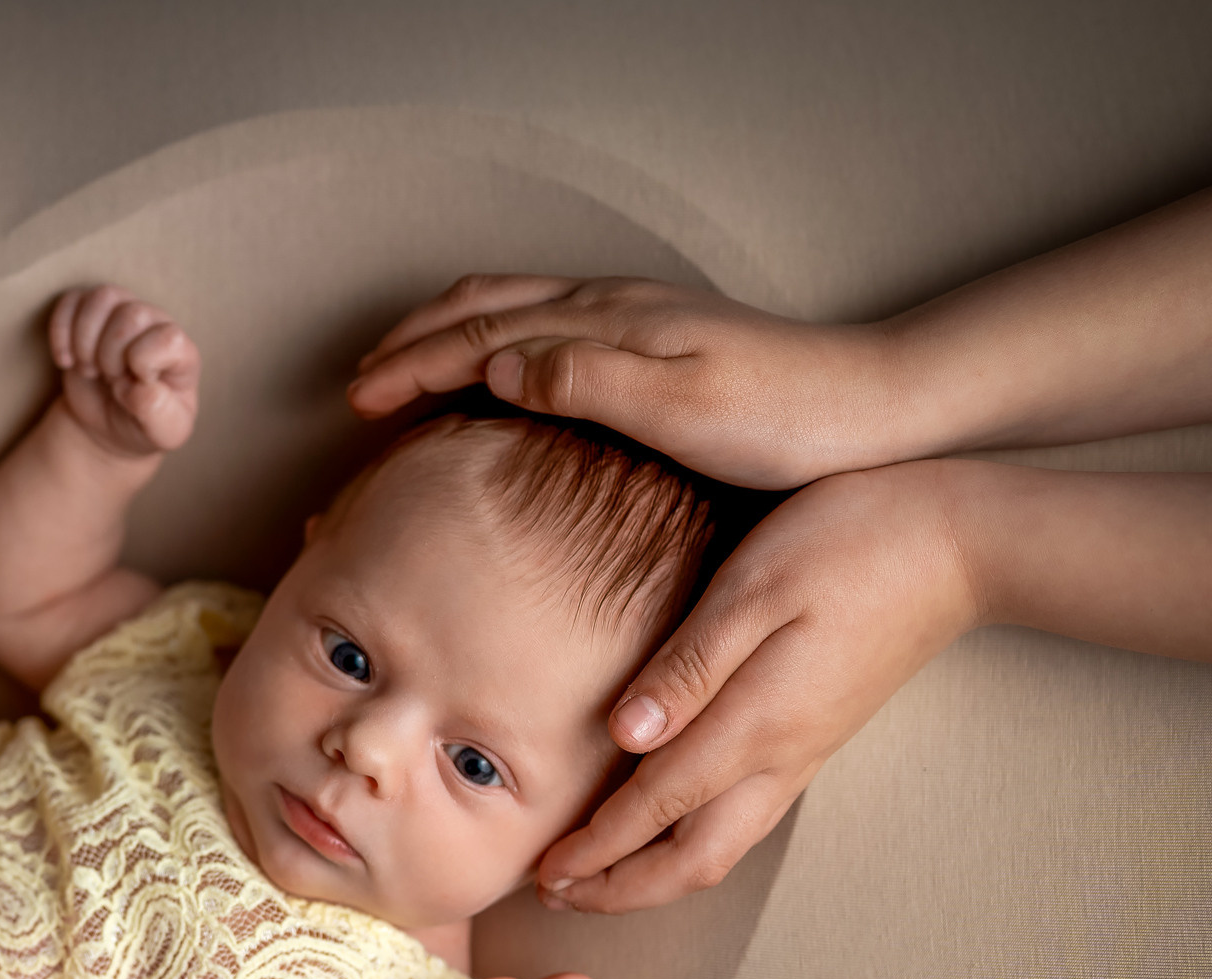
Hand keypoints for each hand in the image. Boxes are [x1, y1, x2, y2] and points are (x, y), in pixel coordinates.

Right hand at [48, 285, 200, 457]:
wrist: (109, 426)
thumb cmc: (142, 426)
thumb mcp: (163, 433)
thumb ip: (160, 414)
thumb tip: (141, 388)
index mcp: (181, 352)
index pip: (168, 338)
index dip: (143, 364)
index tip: (135, 386)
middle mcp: (155, 324)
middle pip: (131, 315)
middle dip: (111, 356)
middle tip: (110, 380)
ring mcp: (122, 313)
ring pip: (103, 297)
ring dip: (85, 340)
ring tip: (90, 369)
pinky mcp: (90, 314)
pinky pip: (70, 300)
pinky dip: (60, 332)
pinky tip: (66, 361)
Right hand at [346, 275, 900, 488]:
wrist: (874, 408)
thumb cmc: (784, 418)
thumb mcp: (680, 407)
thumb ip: (585, 381)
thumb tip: (495, 368)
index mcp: (607, 322)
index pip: (479, 336)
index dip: (411, 366)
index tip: (356, 400)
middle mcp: (613, 308)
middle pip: (484, 308)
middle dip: (413, 341)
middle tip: (358, 382)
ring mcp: (633, 320)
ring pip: (511, 309)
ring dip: (446, 334)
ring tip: (403, 367)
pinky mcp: (653, 342)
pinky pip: (543, 325)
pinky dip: (490, 342)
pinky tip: (492, 373)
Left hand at [534, 461, 979, 912]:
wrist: (960, 544)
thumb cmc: (849, 544)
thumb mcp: (755, 587)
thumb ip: (688, 666)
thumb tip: (625, 734)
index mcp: (757, 723)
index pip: (657, 808)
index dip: (596, 848)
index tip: (545, 873)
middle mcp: (781, 756)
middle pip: (694, 861)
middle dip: (621, 889)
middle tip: (555, 893)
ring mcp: (803, 754)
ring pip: (722, 849)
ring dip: (653, 876)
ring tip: (594, 879)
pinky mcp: (815, 739)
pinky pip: (745, 821)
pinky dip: (690, 847)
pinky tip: (662, 833)